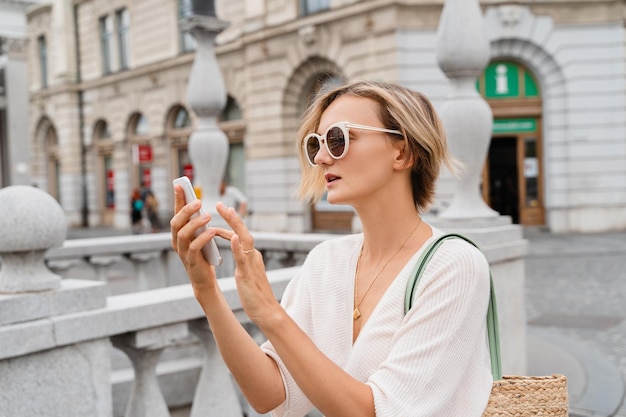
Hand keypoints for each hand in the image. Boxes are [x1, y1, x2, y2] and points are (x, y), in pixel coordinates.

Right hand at [170, 184, 218, 294]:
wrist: (203, 279)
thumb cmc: (203, 255)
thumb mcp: (199, 235)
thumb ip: (197, 223)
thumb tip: (198, 204)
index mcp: (178, 233)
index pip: (176, 213)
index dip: (177, 199)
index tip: (180, 185)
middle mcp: (176, 241)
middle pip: (175, 222)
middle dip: (186, 210)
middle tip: (198, 201)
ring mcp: (181, 252)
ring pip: (182, 234)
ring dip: (195, 223)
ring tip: (208, 216)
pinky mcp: (190, 261)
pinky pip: (193, 248)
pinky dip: (202, 238)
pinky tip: (212, 232)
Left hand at [214, 202, 282, 326]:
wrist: (266, 310)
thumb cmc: (255, 294)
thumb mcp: (247, 273)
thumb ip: (243, 261)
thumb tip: (238, 252)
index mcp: (251, 256)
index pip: (239, 236)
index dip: (229, 224)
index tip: (220, 213)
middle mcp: (253, 255)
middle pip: (243, 232)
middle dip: (232, 217)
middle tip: (220, 204)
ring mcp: (251, 263)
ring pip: (244, 239)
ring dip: (235, 224)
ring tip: (227, 211)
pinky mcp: (248, 273)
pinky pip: (243, 257)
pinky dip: (238, 246)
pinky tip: (232, 237)